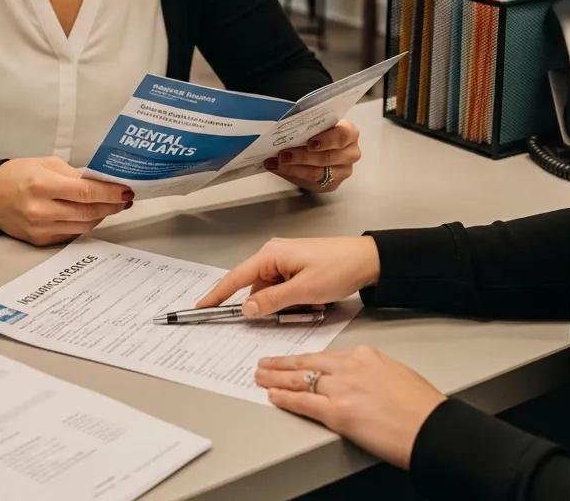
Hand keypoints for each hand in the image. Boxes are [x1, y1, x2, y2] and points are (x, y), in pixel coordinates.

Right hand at [0, 157, 131, 245]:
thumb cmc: (18, 175)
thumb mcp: (46, 163)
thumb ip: (74, 174)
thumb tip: (101, 184)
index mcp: (42, 185)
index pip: (86, 193)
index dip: (110, 193)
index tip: (126, 190)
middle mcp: (41, 210)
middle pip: (88, 212)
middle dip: (111, 206)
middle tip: (124, 199)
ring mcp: (40, 229)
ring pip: (83, 226)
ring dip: (101, 216)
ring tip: (111, 205)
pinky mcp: (40, 240)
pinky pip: (71, 233)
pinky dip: (85, 224)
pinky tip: (91, 214)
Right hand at [194, 236, 379, 315]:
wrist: (367, 260)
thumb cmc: (338, 268)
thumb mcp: (304, 291)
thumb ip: (272, 301)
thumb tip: (246, 310)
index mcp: (271, 255)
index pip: (236, 277)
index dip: (217, 294)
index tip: (201, 307)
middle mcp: (274, 255)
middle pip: (256, 289)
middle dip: (269, 307)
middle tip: (292, 313)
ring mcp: (286, 262)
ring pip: (272, 293)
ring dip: (285, 306)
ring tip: (311, 305)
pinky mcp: (296, 269)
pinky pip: (285, 291)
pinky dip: (294, 302)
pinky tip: (312, 303)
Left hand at [255, 346, 445, 468]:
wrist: (431, 427)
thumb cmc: (422, 407)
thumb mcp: (395, 374)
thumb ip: (371, 373)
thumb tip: (358, 382)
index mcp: (364, 355)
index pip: (325, 356)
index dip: (304, 359)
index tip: (293, 360)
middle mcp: (349, 367)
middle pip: (307, 363)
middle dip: (282, 364)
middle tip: (265, 363)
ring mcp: (342, 388)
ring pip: (299, 379)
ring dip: (276, 378)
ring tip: (261, 377)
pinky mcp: (339, 412)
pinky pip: (304, 402)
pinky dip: (285, 399)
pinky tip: (273, 396)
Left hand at [264, 119, 360, 192]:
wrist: (317, 149)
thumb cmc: (316, 132)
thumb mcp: (313, 123)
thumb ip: (304, 124)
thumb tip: (282, 126)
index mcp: (349, 132)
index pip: (343, 135)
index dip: (326, 140)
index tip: (309, 143)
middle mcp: (350, 153)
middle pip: (328, 157)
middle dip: (303, 156)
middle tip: (283, 154)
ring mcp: (343, 170)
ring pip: (318, 172)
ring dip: (294, 167)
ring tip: (276, 162)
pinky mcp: (332, 184)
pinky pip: (312, 182)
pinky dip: (292, 174)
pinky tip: (278, 168)